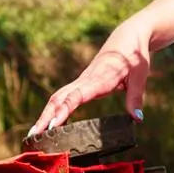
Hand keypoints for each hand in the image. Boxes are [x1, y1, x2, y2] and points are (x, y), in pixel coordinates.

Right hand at [28, 18, 151, 135]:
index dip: (63, 111)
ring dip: (45, 114)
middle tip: (34, 135)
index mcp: (99, 80)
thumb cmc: (135, 56)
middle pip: (58, 99)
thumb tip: (137, 118)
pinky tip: (52, 124)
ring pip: (58, 98)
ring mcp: (82, 81)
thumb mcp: (139, 77)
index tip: (52, 125)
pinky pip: (64, 97)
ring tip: (35, 133)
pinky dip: (55, 110)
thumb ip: (135, 98)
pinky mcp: (82, 82)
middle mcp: (85, 80)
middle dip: (45, 117)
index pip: (76, 97)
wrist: (129, 37)